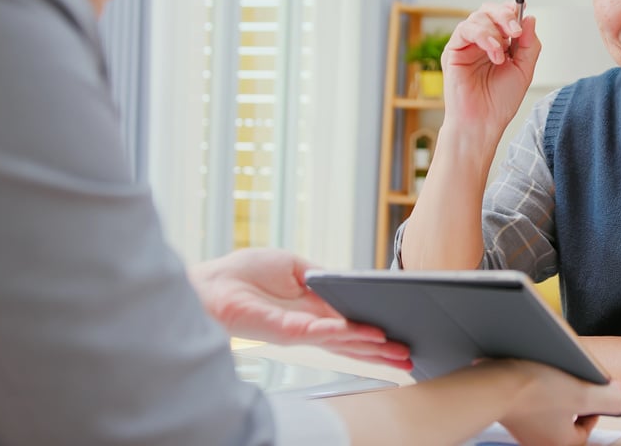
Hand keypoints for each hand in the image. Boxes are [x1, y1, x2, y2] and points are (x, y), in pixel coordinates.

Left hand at [189, 248, 411, 368]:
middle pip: (352, 340)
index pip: (349, 325)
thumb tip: (345, 280)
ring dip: (371, 345)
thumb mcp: (294, 266)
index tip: (397, 336)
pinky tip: (366, 334)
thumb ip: (322, 275)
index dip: (373, 332)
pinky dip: (345, 333)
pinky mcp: (286, 331)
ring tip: (397, 350)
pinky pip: (322, 333)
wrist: (211, 284)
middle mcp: (308, 325)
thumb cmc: (243, 273)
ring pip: (343, 341)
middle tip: (409, 354)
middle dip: (381, 348)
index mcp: (311, 310)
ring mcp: (299, 331)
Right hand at [441, 1, 540, 137]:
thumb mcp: (524, 70)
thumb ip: (529, 44)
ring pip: (477, 17)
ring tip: (502, 54)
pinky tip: (493, 53)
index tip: (523, 9)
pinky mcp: (453, 51)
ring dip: (495, 30)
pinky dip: (482, 36)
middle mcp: (481, 41)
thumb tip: (529, 18)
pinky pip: (465, 30)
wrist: (483, 123)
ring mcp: (466, 45)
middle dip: (505, 15)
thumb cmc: (499, 102)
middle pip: (489, 10)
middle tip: (515, 30)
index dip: (512, 9)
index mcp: (498, 43)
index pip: (503, 15)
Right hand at [491, 360, 620, 445]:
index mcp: (560, 443)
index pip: (586, 430)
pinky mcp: (507, 412)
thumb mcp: (582, 393)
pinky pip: (529, 402)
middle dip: (573, 398)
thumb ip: (610, 399)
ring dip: (554, 391)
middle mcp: (539, 440)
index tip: (594, 390)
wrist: (489, 383)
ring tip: (553, 373)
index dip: (594, 407)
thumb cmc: (531, 392)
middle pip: (566, 419)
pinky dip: (534, 389)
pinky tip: (533, 373)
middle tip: (572, 380)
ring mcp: (521, 427)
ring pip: (547, 409)